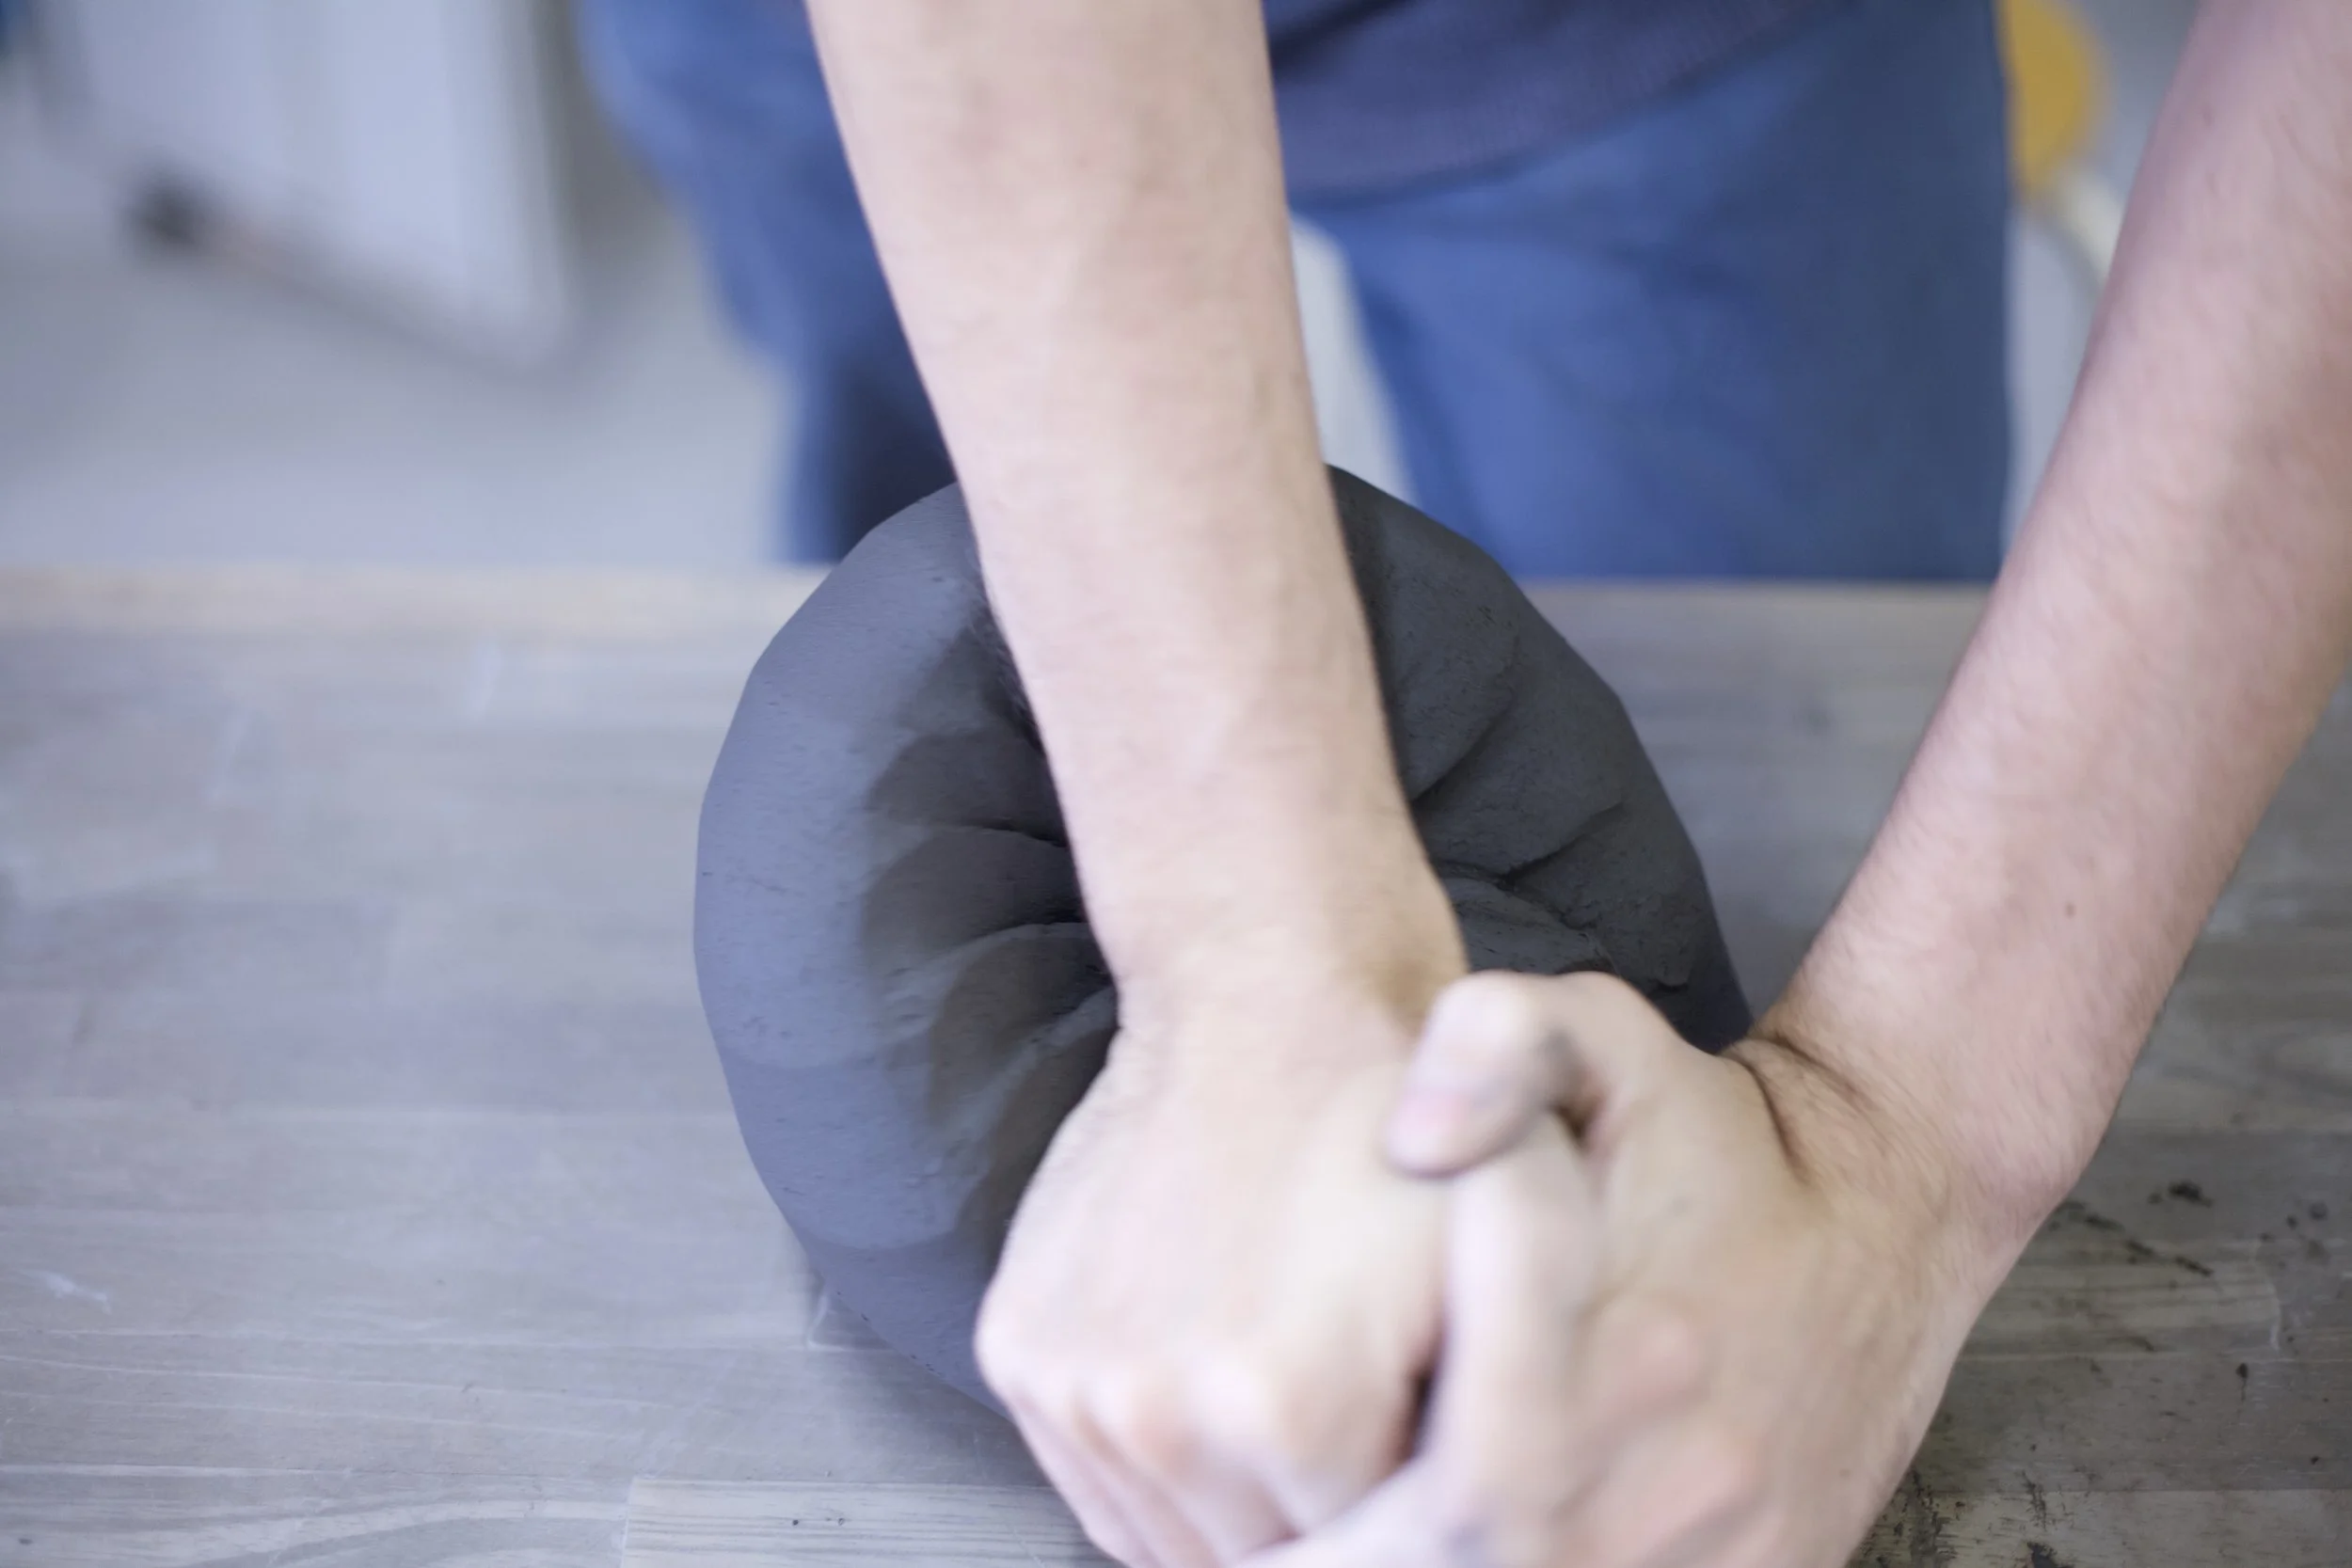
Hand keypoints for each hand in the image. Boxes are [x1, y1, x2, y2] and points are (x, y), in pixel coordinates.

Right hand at [977, 983, 1451, 1567]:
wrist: (1269, 999)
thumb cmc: (1402, 1127)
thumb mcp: (1512, 1272)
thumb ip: (1499, 1442)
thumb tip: (1496, 1543)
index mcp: (1286, 1403)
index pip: (1371, 1557)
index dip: (1410, 1525)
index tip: (1417, 1467)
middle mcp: (1158, 1411)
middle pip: (1265, 1561)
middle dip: (1326, 1525)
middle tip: (1360, 1439)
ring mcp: (1071, 1384)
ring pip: (1173, 1539)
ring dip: (1236, 1507)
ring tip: (1292, 1412)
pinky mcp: (1017, 1350)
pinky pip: (1100, 1483)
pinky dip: (1162, 1470)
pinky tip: (1220, 1397)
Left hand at [1247, 972, 2016, 1567]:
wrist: (1884, 1202)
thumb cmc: (1715, 1128)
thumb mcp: (1602, 1034)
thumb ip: (1499, 1043)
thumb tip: (1414, 1137)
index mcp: (1626, 1359)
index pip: (1462, 1503)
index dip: (1350, 1523)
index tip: (1284, 1502)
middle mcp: (1691, 1486)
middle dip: (1371, 1564)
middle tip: (1283, 1547)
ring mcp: (1736, 1552)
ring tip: (1345, 1538)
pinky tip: (1445, 1541)